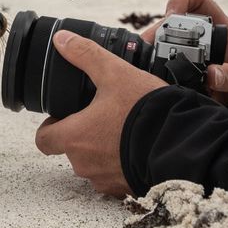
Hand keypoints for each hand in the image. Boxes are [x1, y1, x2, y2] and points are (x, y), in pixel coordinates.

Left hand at [33, 30, 167, 195]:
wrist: (183, 143)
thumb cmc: (146, 111)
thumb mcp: (115, 74)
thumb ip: (86, 55)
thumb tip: (62, 40)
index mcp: (74, 138)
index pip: (43, 140)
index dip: (50, 127)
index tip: (64, 116)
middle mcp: (85, 164)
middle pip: (70, 150)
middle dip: (82, 135)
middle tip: (102, 117)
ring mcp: (106, 179)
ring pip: (93, 165)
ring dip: (103, 150)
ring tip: (123, 129)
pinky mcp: (127, 188)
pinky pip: (116, 177)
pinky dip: (122, 164)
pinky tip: (138, 146)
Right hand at [141, 0, 227, 105]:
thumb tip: (211, 76)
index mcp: (219, 26)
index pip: (196, 0)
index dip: (181, 1)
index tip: (172, 15)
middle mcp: (200, 35)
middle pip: (170, 23)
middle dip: (156, 32)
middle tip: (148, 45)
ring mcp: (189, 50)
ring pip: (162, 43)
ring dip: (151, 51)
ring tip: (144, 64)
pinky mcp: (183, 68)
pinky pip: (164, 65)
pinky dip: (154, 70)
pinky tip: (151, 79)